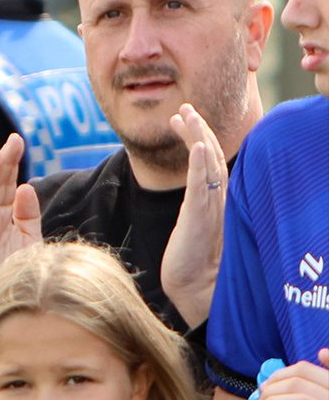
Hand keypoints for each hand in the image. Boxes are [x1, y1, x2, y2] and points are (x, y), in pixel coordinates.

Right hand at [0, 133, 41, 289]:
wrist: (16, 306)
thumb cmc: (21, 274)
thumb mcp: (31, 239)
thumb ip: (29, 214)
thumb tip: (28, 186)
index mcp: (2, 220)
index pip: (6, 186)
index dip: (11, 165)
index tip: (17, 142)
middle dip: (2, 164)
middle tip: (12, 141)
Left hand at [160, 104, 227, 326]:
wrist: (196, 290)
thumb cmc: (192, 265)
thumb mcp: (191, 230)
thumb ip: (194, 211)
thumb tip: (190, 205)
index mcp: (214, 201)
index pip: (208, 162)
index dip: (198, 137)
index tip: (182, 118)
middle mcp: (217, 200)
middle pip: (210, 156)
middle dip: (197, 129)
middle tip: (183, 109)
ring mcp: (210, 207)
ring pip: (207, 164)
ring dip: (197, 136)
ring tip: (186, 114)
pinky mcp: (200, 218)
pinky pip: (201, 186)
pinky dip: (199, 164)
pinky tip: (196, 145)